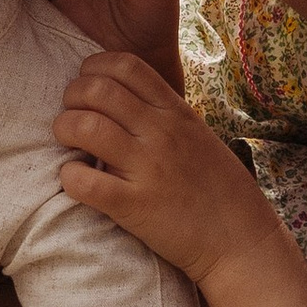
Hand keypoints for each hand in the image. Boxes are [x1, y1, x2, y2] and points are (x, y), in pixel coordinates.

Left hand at [56, 50, 276, 287]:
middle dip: (72, 97)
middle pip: (98, 90)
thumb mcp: (197, 136)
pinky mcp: (135, 206)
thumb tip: (123, 103)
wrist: (242, 240)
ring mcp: (148, 168)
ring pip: (85, 127)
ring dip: (64, 130)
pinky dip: (69, 177)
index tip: (88, 86)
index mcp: (176, 113)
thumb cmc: (218, 189)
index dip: (95, 69)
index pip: (126, 66)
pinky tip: (74, 180)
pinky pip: (85, 182)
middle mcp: (161, 133)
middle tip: (71, 115)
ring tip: (68, 144)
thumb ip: (163, 116)